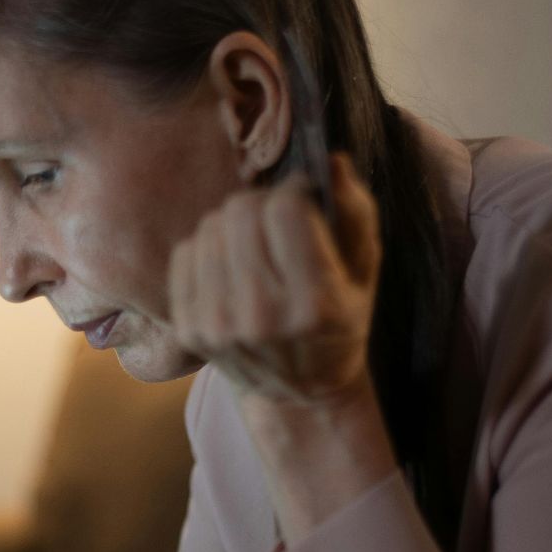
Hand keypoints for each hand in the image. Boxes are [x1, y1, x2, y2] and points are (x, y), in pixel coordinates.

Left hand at [167, 153, 382, 406]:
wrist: (299, 392)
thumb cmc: (339, 320)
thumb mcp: (365, 269)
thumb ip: (355, 211)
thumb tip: (331, 159)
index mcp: (314, 303)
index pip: (285, 210)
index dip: (296, 192)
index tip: (304, 202)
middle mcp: (262, 318)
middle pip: (242, 212)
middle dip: (263, 204)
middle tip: (277, 221)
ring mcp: (219, 327)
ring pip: (211, 227)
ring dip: (234, 223)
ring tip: (255, 245)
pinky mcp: (189, 330)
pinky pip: (185, 252)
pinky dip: (208, 247)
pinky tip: (231, 265)